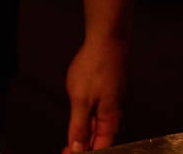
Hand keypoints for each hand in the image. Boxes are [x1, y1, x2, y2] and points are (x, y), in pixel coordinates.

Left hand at [63, 35, 128, 151]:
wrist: (108, 40)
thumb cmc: (95, 67)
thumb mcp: (81, 100)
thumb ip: (79, 126)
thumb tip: (78, 148)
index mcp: (110, 119)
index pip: (100, 147)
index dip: (84, 152)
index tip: (68, 153)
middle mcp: (115, 113)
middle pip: (101, 137)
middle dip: (84, 145)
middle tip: (66, 148)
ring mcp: (114, 100)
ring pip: (100, 124)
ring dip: (87, 132)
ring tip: (72, 136)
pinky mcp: (111, 90)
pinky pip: (100, 110)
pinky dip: (89, 118)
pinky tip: (81, 115)